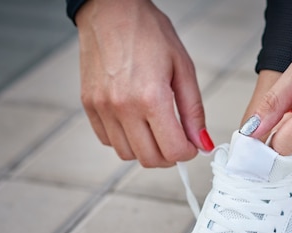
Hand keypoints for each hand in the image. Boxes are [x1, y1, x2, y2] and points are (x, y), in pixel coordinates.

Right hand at [76, 0, 212, 166]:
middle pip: (149, 159)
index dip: (187, 153)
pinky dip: (124, 140)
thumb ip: (193, 111)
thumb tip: (202, 143)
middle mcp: (122, 107)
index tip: (191, 145)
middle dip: (169, 157)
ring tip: (155, 130)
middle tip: (176, 141)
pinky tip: (135, 122)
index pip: (172, 151)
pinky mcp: (89, 105)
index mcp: (151, 97)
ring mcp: (102, 108)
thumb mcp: (182, 68)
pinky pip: (108, 140)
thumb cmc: (148, 32)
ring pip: (127, 154)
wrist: (110, 9)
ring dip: (146, 150)